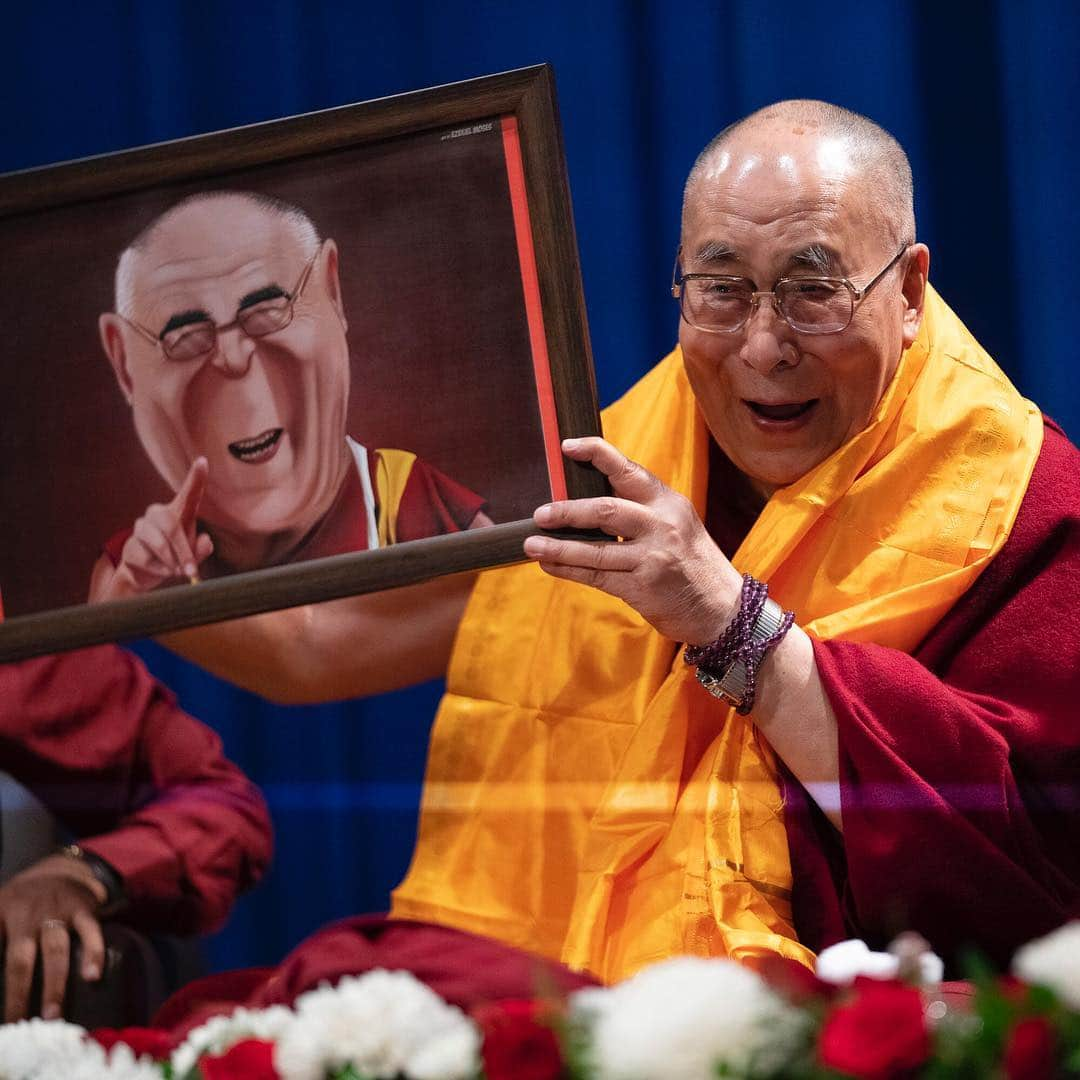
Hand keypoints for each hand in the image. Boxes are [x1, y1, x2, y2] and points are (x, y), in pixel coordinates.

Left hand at [0, 854, 106, 1021]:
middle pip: (20, 960)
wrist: (59, 869)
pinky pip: (90, 932)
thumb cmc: (21, 902)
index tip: (0, 1014)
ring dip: (54, 983)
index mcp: (2, 916)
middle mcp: (28, 915)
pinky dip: (93, 953)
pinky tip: (93, 975)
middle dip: (19, 993)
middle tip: (20, 1023)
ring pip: (55, 950)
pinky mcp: (83, 909)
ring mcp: (58, 911)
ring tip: (53, 1015)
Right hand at [90, 458, 213, 600]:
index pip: (189, 493)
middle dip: (183, 551)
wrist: (147, 575)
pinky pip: (146, 558)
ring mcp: (142, 527)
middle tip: (191, 572)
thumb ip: (202, 549)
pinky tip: (161, 571)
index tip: (203, 461)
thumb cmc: (176, 558)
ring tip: (178, 572)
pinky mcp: (130, 544)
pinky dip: (159, 570)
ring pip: (158, 543)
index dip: (196, 478)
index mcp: (179, 513)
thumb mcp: (194, 556)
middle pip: (171, 526)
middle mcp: (159, 514)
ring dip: (172, 563)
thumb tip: (205, 542)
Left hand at [523, 437, 742, 643]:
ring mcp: (653, 557)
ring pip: (595, 549)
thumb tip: (587, 501)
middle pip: (606, 510)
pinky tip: (549, 565)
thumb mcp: (677, 525)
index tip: (567, 446)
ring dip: (558, 547)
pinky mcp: (643, 587)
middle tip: (540, 514)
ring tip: (532, 544)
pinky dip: (569, 570)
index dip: (596, 454)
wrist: (723, 609)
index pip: (628, 470)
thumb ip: (641, 511)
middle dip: (568, 511)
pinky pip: (597, 576)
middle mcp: (662, 525)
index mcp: (668, 502)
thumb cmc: (692, 563)